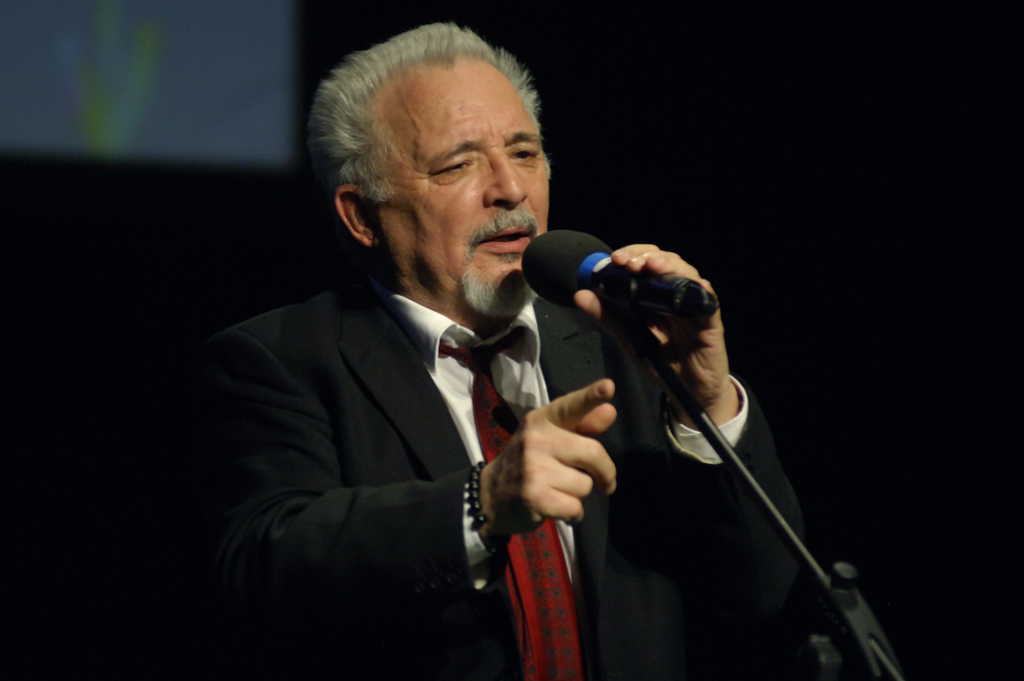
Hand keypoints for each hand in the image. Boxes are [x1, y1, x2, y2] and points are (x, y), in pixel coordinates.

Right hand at [477, 379, 617, 537]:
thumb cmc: (529, 461)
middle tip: (604, 481)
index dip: (591, 397)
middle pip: (593, 453)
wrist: (490, 495)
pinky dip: (572, 513)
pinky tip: (556, 506)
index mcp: (542, 420)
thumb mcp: (549, 437)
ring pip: (585, 484)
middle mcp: (536, 440)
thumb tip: (609, 410)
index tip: (609, 387)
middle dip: (605, 472)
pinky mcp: (535, 498)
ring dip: (579, 493)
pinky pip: (575, 507)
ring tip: (559, 490)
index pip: (570, 406)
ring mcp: (534, 469)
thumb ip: (581, 426)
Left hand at [573, 245, 738, 427]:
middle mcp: (676, 295)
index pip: (646, 263)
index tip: (614, 259)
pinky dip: (702, 291)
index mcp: (656, 296)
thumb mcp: (630, 340)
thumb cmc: (663, 364)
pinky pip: (709, 303)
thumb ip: (607, 317)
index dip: (633, 254)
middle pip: (667, 262)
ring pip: (687, 275)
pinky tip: (694, 284)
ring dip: (670, 266)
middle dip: (647, 256)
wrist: (689, 394)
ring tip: (651, 266)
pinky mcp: (711, 322)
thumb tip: (580, 294)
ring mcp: (695, 307)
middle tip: (629, 263)